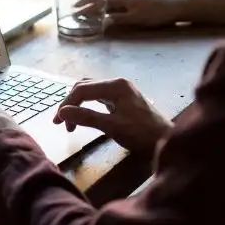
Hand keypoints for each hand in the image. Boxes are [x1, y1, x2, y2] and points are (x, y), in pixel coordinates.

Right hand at [53, 78, 170, 151]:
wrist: (166, 141)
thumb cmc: (141, 134)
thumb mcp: (112, 127)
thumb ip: (86, 117)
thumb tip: (62, 112)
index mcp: (115, 85)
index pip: (82, 89)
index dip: (67, 104)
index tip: (58, 122)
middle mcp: (117, 83)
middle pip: (85, 87)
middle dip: (70, 103)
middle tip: (61, 123)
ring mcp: (121, 90)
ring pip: (91, 91)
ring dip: (78, 104)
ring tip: (71, 122)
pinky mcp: (123, 99)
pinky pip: (99, 97)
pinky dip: (88, 106)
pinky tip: (84, 117)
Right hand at [77, 0, 184, 27]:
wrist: (175, 8)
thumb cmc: (155, 14)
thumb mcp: (135, 19)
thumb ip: (118, 20)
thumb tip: (101, 22)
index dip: (86, 4)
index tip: (74, 9)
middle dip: (88, 2)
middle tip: (76, 9)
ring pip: (108, 1)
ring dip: (97, 5)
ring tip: (87, 12)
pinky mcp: (135, 2)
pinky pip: (115, 4)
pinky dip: (106, 8)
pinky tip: (106, 13)